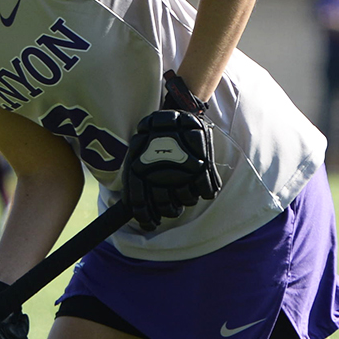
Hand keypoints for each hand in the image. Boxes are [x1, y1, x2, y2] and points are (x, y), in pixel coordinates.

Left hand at [121, 99, 221, 229]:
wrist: (175, 114)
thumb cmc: (153, 138)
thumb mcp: (136, 155)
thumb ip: (135, 180)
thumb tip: (132, 209)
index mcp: (140, 172)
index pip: (140, 206)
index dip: (146, 219)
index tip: (151, 224)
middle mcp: (161, 174)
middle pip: (166, 207)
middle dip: (169, 210)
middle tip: (171, 207)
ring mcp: (182, 171)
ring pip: (187, 200)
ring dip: (186, 199)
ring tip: (185, 188)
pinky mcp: (201, 166)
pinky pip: (205, 192)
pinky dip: (204, 190)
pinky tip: (200, 184)